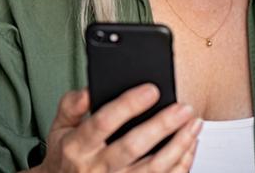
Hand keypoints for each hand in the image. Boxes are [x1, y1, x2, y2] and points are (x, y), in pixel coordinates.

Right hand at [35, 84, 201, 172]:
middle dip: (161, 126)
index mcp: (78, 147)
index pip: (103, 123)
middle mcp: (97, 168)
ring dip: (178, 146)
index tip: (151, 89)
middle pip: (133, 146)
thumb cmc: (66, 156)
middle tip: (183, 108)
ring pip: (152, 168)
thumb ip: (72, 105)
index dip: (128, 105)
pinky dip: (180, 165)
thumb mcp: (59, 128)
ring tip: (194, 124)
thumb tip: (89, 90)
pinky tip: (190, 146)